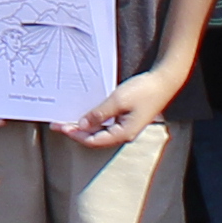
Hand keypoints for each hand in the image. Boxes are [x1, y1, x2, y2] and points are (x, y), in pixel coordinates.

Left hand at [67, 63, 185, 152]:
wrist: (163, 82)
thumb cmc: (144, 91)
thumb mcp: (117, 100)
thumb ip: (99, 114)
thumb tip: (82, 125)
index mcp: (123, 133)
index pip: (93, 140)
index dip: (75, 135)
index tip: (61, 127)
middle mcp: (124, 134)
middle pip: (95, 138)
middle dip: (76, 132)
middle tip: (58, 124)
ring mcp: (126, 127)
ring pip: (100, 132)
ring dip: (83, 127)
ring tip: (67, 120)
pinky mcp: (126, 119)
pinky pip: (106, 124)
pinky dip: (93, 120)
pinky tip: (85, 114)